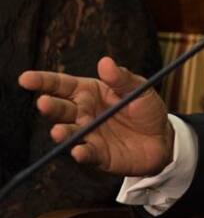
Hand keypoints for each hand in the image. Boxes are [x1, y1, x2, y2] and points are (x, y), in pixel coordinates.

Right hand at [19, 56, 172, 176]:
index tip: (25, 79)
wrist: (162, 138)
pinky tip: (79, 151)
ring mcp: (88, 135)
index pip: (61, 85)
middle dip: (50, 106)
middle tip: (44, 103)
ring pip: (69, 133)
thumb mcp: (139, 89)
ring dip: (62, 132)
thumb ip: (122, 78)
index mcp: (88, 92)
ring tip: (59, 131)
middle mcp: (83, 113)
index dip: (42, 81)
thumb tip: (105, 62)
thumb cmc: (146, 109)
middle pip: (60, 109)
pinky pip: (87, 154)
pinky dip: (82, 153)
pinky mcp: (98, 155)